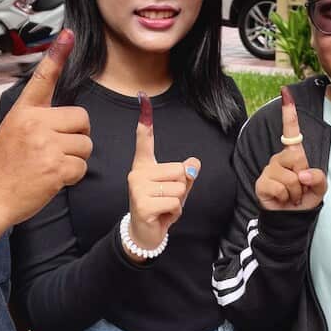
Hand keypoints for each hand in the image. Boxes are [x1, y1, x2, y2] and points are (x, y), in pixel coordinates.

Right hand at [0, 30, 91, 233]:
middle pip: (82, 118)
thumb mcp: (14, 131)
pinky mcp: (56, 168)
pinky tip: (54, 179)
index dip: (57, 55)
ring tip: (51, 165)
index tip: (69, 34)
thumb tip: (67, 117)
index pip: (44, 79)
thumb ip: (37, 120)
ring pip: (85, 144)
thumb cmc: (4, 167)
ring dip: (75, 158)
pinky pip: (82, 166)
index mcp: (24, 112)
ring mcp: (46, 145)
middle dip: (77, 136)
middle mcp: (35, 124)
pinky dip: (73, 176)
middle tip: (56, 150)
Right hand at [124, 93, 199, 261]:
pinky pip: (174, 201)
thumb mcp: (178, 188)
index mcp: (145, 165)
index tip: (143, 97)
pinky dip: (175, 211)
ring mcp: (137, 188)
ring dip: (179, 201)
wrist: (146, 233)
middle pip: (179, 170)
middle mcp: (137, 172)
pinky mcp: (142, 204)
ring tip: (165, 207)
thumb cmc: (162, 207)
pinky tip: (163, 215)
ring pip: (179, 187)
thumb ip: (186, 173)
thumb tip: (193, 163)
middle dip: (182, 188)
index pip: (145, 140)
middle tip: (167, 199)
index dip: (145, 121)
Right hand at [254, 87, 325, 210]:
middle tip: (300, 188)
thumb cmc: (304, 198)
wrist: (290, 217)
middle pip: (297, 158)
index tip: (286, 92)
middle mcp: (279, 158)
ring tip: (291, 196)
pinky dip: (286, 197)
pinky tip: (282, 199)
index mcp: (294, 154)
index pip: (291, 131)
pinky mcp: (262, 182)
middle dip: (304, 177)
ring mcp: (269, 169)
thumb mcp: (320, 188)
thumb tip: (302, 174)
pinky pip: (280, 187)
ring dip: (296, 191)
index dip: (289, 113)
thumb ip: (318, 178)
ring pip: (290, 177)